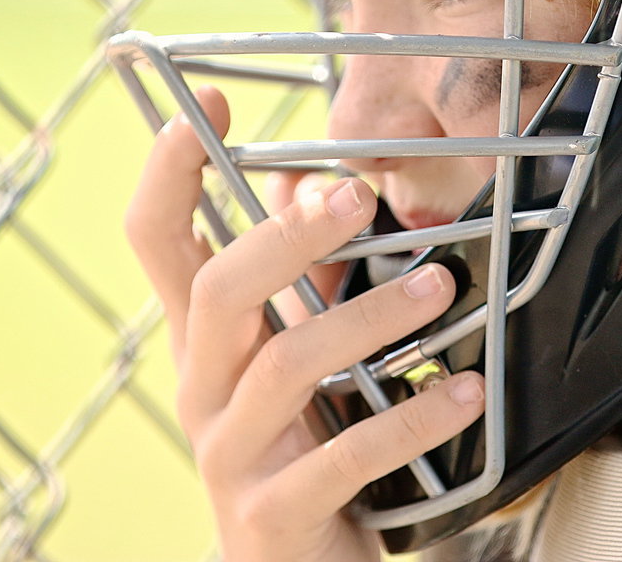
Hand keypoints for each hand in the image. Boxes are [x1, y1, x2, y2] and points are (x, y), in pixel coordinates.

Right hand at [126, 87, 485, 561]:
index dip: (170, 174)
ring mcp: (230, 456)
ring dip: (369, 318)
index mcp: (205, 343)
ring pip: (286, 367)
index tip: (211, 105)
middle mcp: (201, 390)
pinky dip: (408, 419)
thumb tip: (314, 184)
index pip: (157, 244)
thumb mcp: (295, 359)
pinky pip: (342, 459)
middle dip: (285, 236)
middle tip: (354, 196)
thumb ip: (301, 283)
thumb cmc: (305, 447)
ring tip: (443, 289)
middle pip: (217, 293)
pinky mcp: (270, 516)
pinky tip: (464, 393)